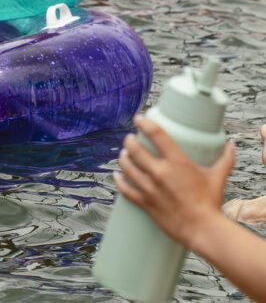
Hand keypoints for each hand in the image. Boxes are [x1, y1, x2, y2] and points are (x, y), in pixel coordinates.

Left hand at [115, 115, 234, 249]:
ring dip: (122, 158)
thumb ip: (224, 160)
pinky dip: (119, 181)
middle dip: (128, 141)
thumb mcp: (217, 177)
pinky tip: (117, 176)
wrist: (204, 230)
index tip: (139, 119)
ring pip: (126, 166)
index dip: (144, 123)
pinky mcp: (145, 202)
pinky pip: (125, 189)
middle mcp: (160, 172)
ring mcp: (150, 188)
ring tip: (123, 154)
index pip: (156, 134)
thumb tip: (231, 145)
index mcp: (177, 162)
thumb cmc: (211, 203)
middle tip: (129, 139)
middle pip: (134, 149)